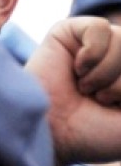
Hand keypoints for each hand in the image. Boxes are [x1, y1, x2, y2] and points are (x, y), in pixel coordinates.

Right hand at [26, 16, 120, 165]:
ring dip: (106, 73)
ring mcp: (94, 44)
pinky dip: (92, 54)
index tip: (118, 106)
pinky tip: (77, 70)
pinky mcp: (68, 33)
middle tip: (101, 100)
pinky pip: (100, 28)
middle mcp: (115, 57)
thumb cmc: (95, 133)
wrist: (52, 137)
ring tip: (86, 88)